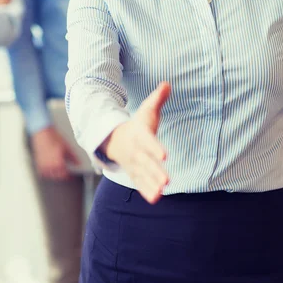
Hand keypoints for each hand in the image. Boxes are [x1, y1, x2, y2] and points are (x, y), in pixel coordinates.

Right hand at [31, 126, 80, 179]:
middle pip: (57, 176)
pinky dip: (48, 172)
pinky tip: (51, 169)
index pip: (65, 175)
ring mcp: (43, 165)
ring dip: (55, 175)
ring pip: (50, 175)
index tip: (72, 176)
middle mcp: (50, 166)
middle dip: (63, 176)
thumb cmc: (53, 138)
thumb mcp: (67, 147)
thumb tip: (78, 163)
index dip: (69, 176)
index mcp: (58, 163)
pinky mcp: (38, 163)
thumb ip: (73, 157)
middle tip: (67, 174)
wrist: (43, 133)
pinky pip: (43, 172)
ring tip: (59, 172)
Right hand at [102, 82, 170, 203]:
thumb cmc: (138, 123)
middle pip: (146, 162)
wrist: (115, 138)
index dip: (156, 149)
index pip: (148, 142)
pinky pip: (139, 183)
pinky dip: (146, 191)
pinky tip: (156, 199)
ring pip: (143, 175)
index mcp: (140, 135)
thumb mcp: (146, 109)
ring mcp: (134, 164)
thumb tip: (168, 83)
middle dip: (155, 172)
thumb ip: (158, 98)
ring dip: (151, 184)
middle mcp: (136, 151)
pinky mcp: (134, 173)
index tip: (165, 156)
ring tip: (162, 192)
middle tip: (167, 181)